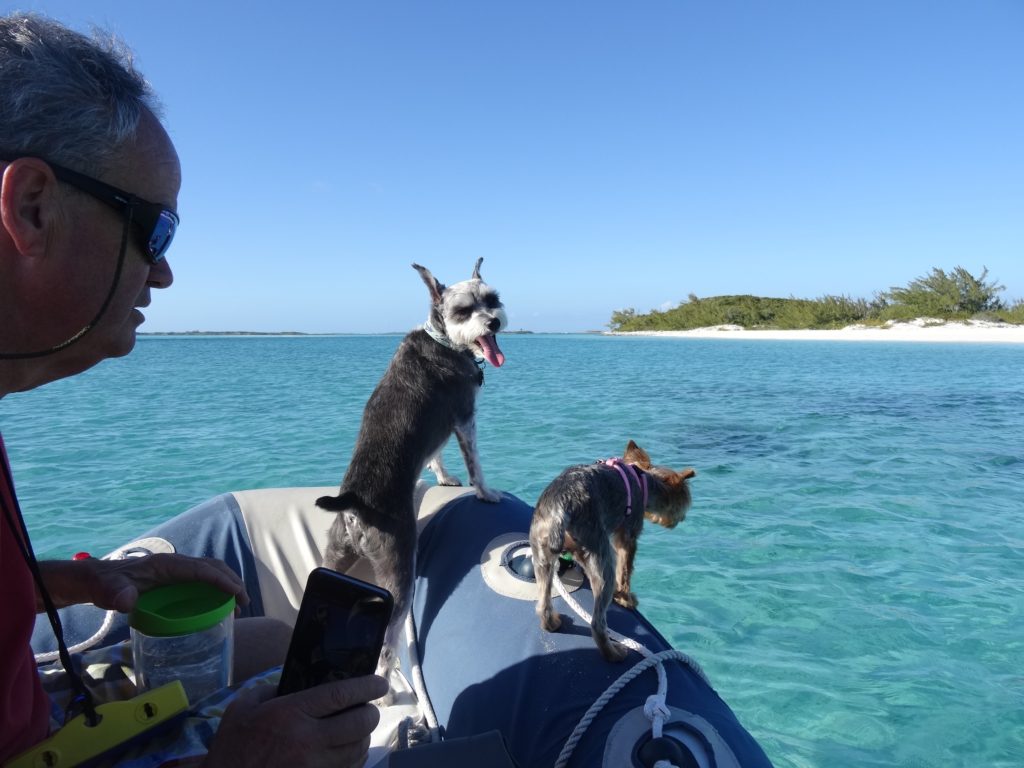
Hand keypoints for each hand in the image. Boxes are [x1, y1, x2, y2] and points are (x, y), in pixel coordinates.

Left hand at [38, 553, 248, 612]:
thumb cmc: (104, 585)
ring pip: (210, 571)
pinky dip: (217, 586)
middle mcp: (176, 564)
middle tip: (244, 603)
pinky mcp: (174, 578)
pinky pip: (202, 578)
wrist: (96, 580)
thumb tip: (126, 601)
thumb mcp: (108, 591)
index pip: (201, 569)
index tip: (236, 593)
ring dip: (227, 583)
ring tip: (238, 605)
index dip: (220, 580)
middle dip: (231, 581)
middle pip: (212, 567)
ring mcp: (176, 570)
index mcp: (167, 564)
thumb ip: (117, 595)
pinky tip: (219, 602)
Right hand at [204, 675, 388, 767]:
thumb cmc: (232, 747)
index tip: (379, 682)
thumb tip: (295, 683)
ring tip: (358, 730)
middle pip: (359, 723)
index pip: (341, 695)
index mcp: (291, 713)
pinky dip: (355, 760)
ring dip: (364, 737)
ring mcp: (314, 767)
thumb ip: (271, 689)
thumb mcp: (243, 707)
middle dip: (371, 713)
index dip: (366, 686)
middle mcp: (308, 740)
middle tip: (368, 708)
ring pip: (359, 749)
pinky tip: (348, 753)